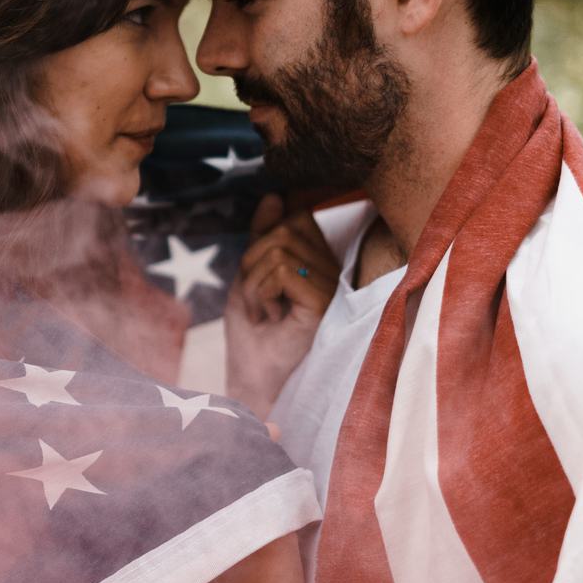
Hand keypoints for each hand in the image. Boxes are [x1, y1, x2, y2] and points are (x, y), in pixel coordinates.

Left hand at [224, 194, 338, 419]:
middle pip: (283, 228)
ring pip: (279, 247)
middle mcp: (332, 272)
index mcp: (319, 263)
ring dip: (254, 283)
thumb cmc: (253, 340)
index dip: (260, 244)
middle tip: (257, 304)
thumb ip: (261, 237)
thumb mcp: (249, 277)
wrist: (254, 386)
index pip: (292, 218)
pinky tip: (271, 319)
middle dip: (253, 264)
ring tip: (264, 313)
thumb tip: (274, 195)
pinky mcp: (324, 304)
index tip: (258, 286)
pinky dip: (260, 292)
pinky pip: (282, 269)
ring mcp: (332, 287)